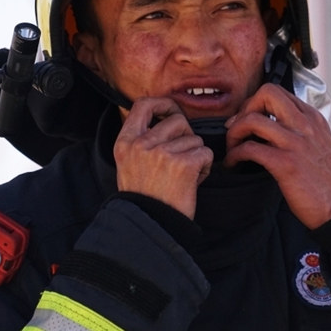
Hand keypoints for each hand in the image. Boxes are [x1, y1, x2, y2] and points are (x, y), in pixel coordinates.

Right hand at [114, 97, 212, 218]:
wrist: (151, 226)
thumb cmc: (145, 198)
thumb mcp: (129, 164)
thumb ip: (141, 141)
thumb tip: (163, 119)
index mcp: (125, 142)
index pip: (143, 105)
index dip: (163, 104)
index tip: (172, 112)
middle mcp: (141, 144)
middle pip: (178, 121)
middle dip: (187, 136)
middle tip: (183, 157)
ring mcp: (162, 153)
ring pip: (195, 139)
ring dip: (196, 156)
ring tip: (184, 176)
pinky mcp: (183, 164)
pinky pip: (205, 153)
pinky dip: (205, 168)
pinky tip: (193, 182)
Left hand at [224, 84, 330, 228]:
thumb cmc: (328, 181)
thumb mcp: (321, 144)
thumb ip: (302, 130)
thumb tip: (275, 126)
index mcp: (313, 119)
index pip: (278, 92)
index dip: (256, 104)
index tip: (247, 120)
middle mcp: (305, 125)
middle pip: (266, 93)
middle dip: (244, 108)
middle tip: (237, 129)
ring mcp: (295, 143)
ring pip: (252, 119)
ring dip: (234, 133)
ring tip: (233, 148)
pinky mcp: (285, 164)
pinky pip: (249, 148)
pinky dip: (234, 155)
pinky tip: (234, 164)